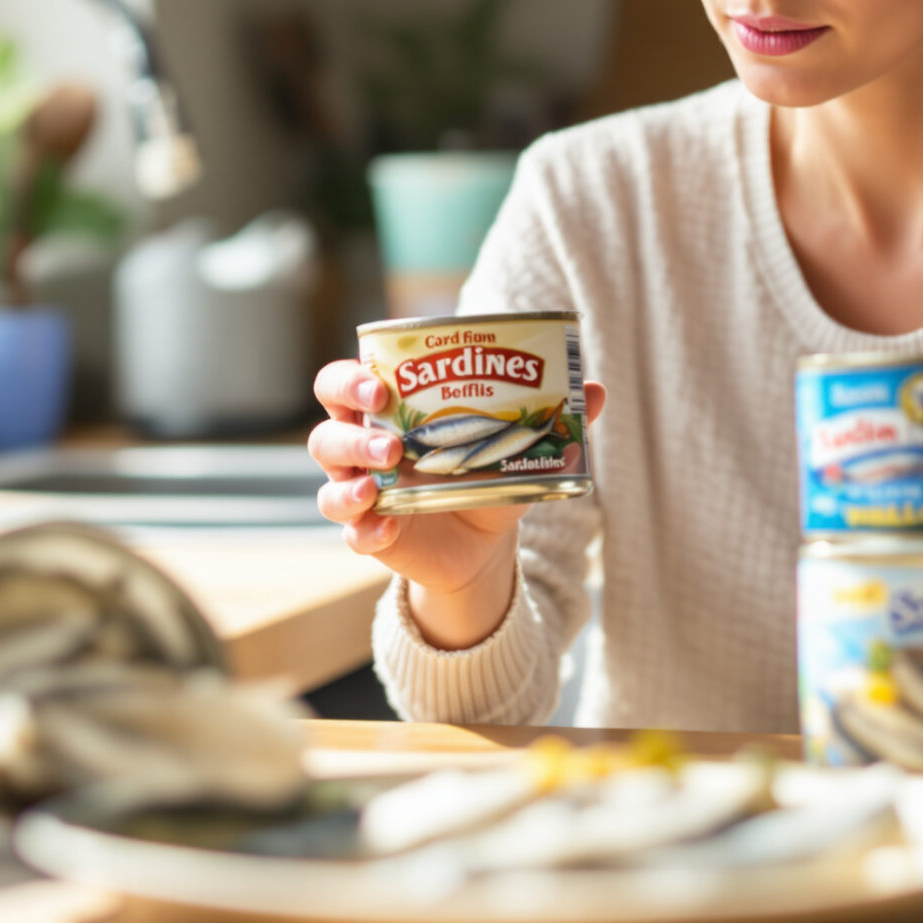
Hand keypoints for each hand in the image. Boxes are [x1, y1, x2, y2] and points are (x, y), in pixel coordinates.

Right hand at [307, 359, 605, 650]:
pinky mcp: (370, 533)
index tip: (380, 383)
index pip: (343, 382)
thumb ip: (551, 417)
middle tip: (390, 438)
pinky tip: (388, 526)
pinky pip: (350, 532)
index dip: (350, 377)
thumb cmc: (485, 474)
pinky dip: (364, 528)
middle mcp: (363, 446)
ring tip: (381, 481)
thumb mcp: (515, 446)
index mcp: (387, 411)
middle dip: (350, 429)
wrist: (484, 544)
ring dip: (350, 476)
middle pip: (327, 428)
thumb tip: (595, 389)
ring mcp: (361, 490)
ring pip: (329, 477)